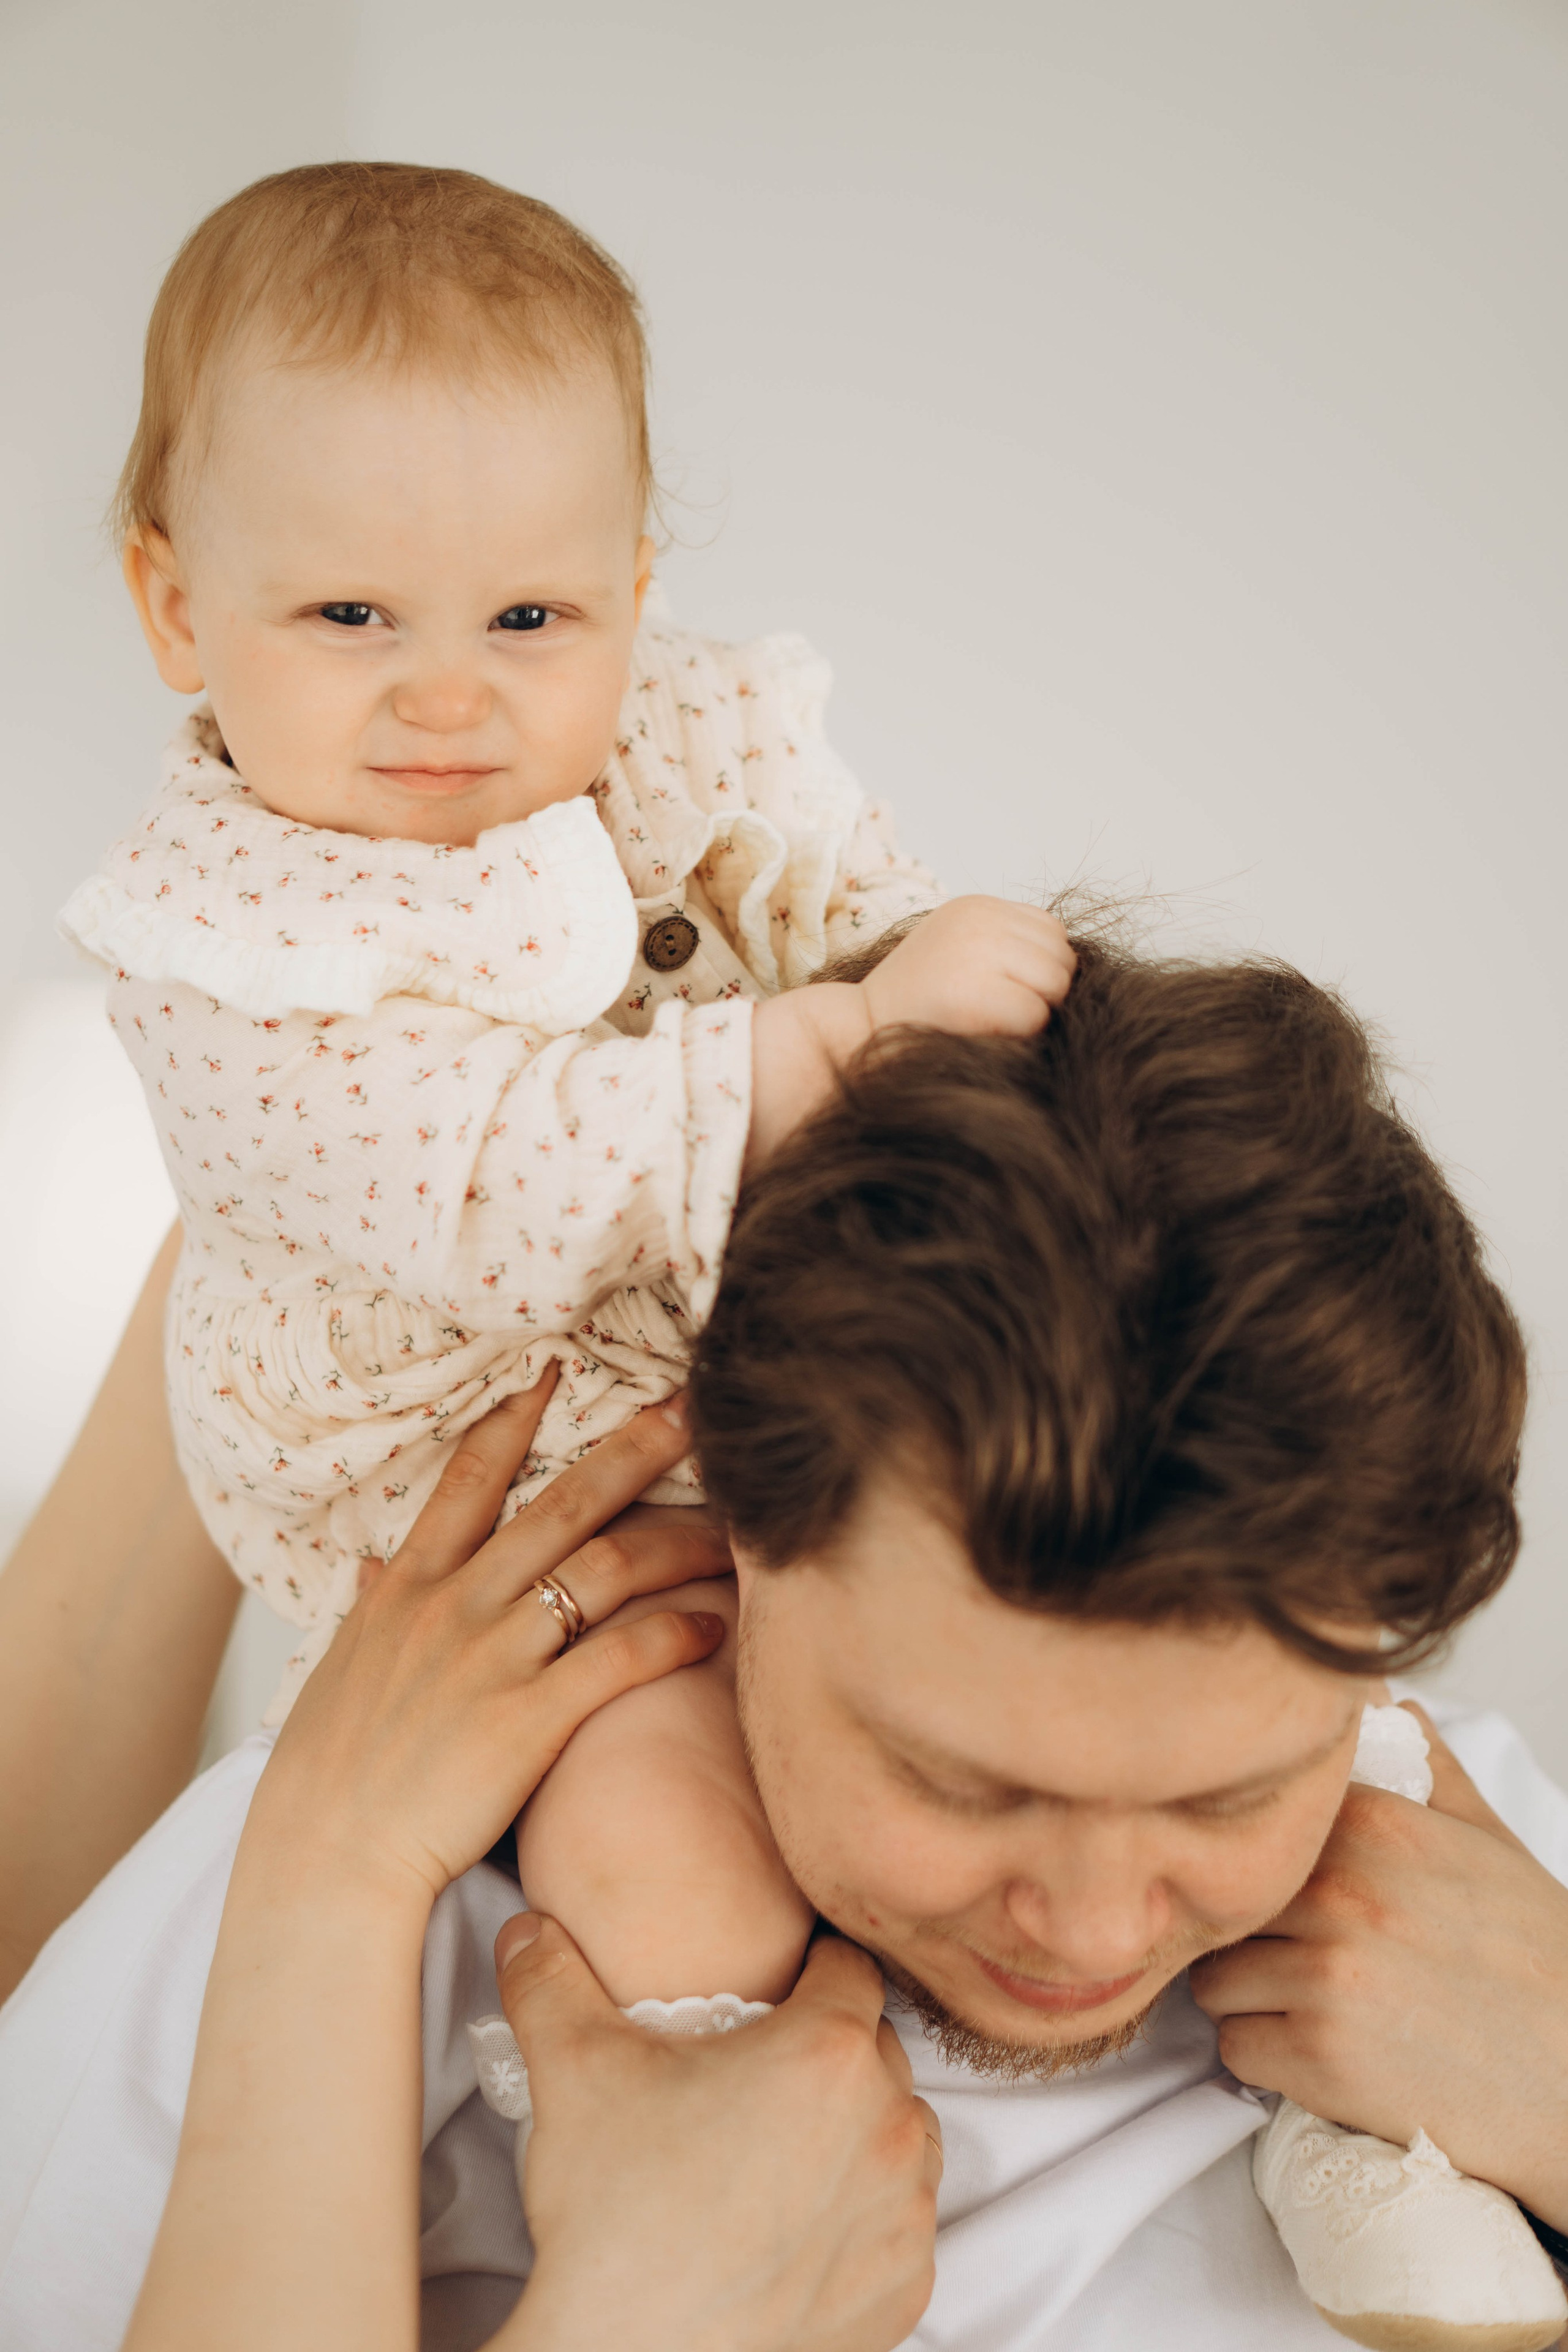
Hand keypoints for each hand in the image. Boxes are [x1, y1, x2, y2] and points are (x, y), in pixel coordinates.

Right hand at [247, 1373, 729, 1911]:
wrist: (325, 1856)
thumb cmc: (333, 1770)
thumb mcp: (342, 1669)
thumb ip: (371, 1609)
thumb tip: (371, 1567)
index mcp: (409, 1587)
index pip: (468, 1479)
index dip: (514, 1419)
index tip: (555, 1368)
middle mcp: (455, 1605)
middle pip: (560, 1505)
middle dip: (630, 1450)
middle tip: (687, 1408)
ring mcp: (494, 1658)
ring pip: (603, 1569)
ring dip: (675, 1541)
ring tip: (730, 1531)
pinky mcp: (529, 1719)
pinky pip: (619, 1658)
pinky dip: (671, 1633)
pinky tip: (712, 1625)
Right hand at [495, 1915, 941, 2351]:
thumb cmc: (615, 2218)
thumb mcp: (573, 2068)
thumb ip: (549, 1978)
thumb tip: (526, 1928)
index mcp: (828, 2051)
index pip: (849, 1968)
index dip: (812, 1966)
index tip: (779, 1984)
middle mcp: (888, 2126)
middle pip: (878, 2050)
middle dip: (832, 2047)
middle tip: (765, 2070)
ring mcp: (904, 2215)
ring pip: (904, 2133)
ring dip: (863, 2126)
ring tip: (789, 2142)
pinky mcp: (902, 2290)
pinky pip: (904, 2223)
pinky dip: (867, 2212)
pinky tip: (805, 2219)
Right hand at [862, 896, 1075, 1037]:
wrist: (857, 1027)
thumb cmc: (913, 1001)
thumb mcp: (957, 950)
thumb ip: (1003, 944)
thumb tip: (1067, 964)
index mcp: (976, 907)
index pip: (1051, 930)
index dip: (1041, 967)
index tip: (1009, 990)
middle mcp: (980, 921)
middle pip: (1061, 956)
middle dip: (1046, 990)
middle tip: (1005, 1012)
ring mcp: (978, 953)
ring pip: (1056, 984)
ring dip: (1037, 1011)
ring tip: (996, 1020)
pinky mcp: (977, 994)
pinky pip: (1037, 1015)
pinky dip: (1022, 1033)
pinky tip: (988, 1033)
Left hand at [1189, 1702, 1567, 2231]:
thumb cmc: (1539, 1966)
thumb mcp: (1491, 1846)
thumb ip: (1428, 1771)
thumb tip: (1389, 1704)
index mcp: (1377, 1826)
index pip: (1255, 1825)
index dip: (1262, 1864)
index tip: (1284, 1890)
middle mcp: (1342, 1892)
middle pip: (1226, 1903)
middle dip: (1251, 1932)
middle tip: (1295, 1957)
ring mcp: (1326, 1975)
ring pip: (1214, 1978)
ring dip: (1251, 1998)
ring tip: (1313, 2006)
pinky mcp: (1319, 2059)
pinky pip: (1236, 2048)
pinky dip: (1266, 2057)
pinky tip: (1321, 2054)